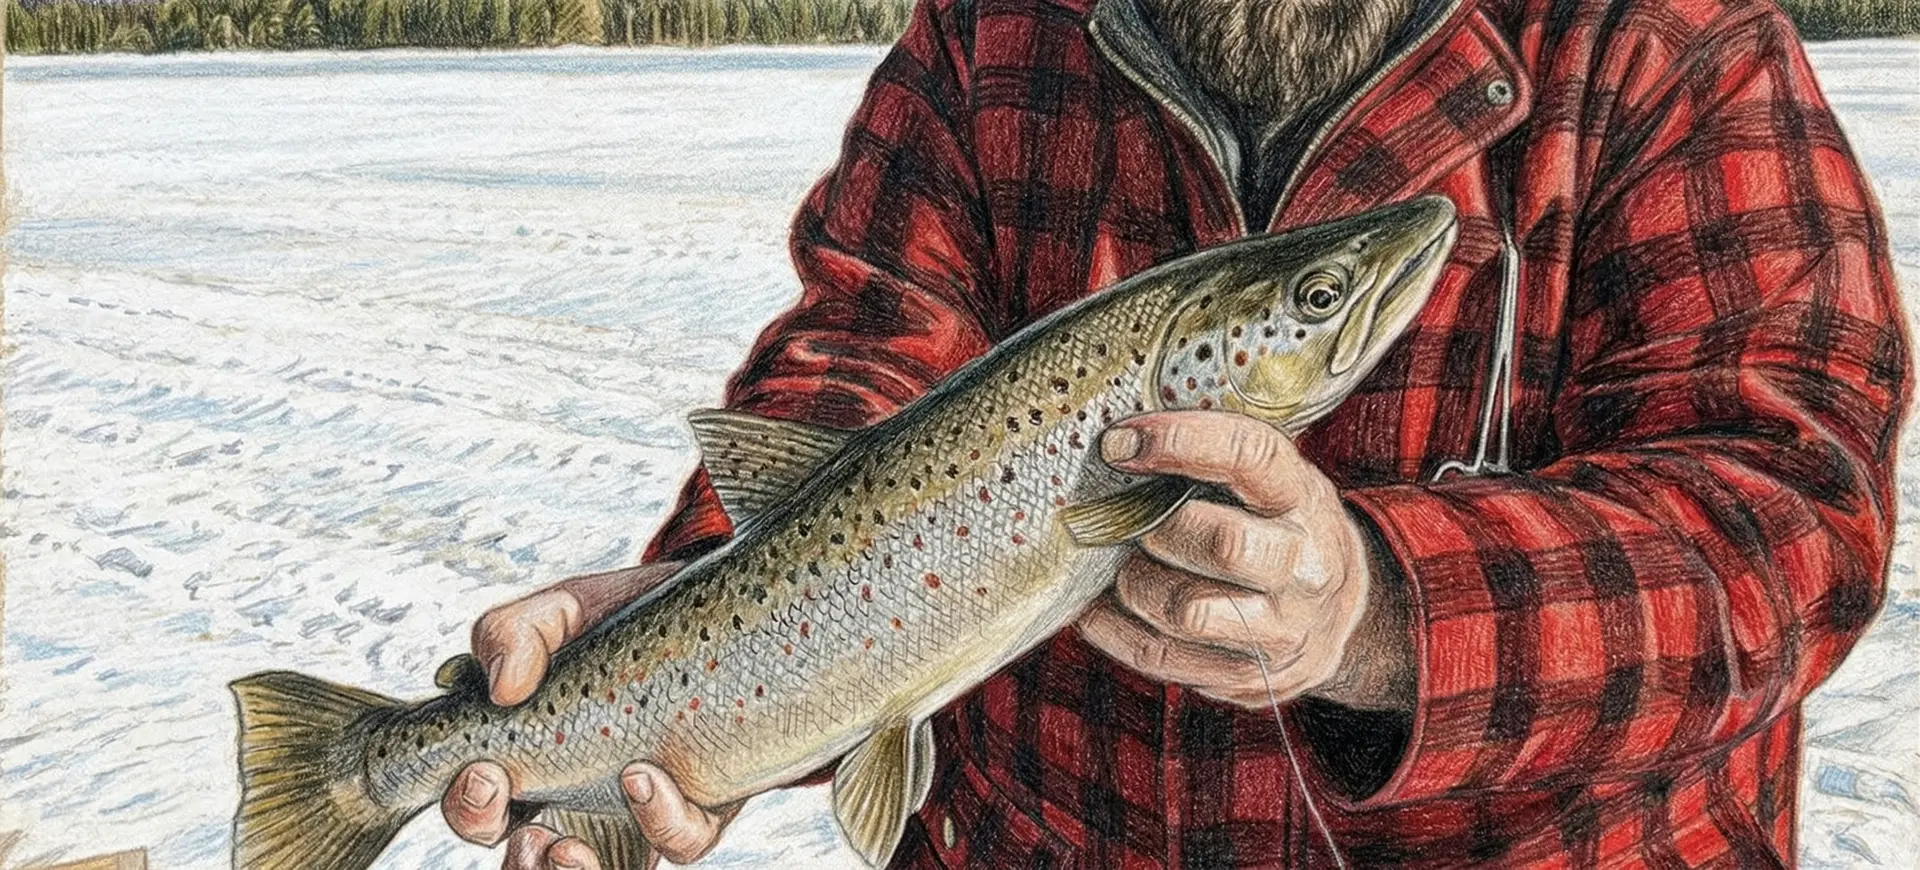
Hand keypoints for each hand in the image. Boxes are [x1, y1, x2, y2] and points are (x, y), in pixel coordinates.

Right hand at [439, 562, 744, 868]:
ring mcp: (639, 806)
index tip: (484, 773)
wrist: (718, 605)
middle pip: (531, 858)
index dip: (469, 805)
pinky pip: (682, 843)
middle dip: (519, 862)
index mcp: (531, 755)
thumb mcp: (560, 611)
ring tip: (565, 847)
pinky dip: (659, 823)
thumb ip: (514, 632)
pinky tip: (644, 776)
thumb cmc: (622, 619)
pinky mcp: (700, 802)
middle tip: (524, 830)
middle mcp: (581, 793)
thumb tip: (505, 688)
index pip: (483, 804)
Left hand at [1075, 411, 1412, 711]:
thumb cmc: (1277, 529)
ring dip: (1134, 583)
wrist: (1339, 615)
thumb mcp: (1270, 482)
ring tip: (1122, 565)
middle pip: (1224, 544)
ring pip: (1186, 609)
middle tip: (1128, 521)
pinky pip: (1160, 656)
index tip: (1118, 442)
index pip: (1250, 457)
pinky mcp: (1246, 677)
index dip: (1179, 443)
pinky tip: (1098, 606)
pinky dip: (1113, 628)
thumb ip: (1212, 462)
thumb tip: (1114, 445)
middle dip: (1156, 528)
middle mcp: (1304, 568)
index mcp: (1302, 499)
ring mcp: (1280, 631)